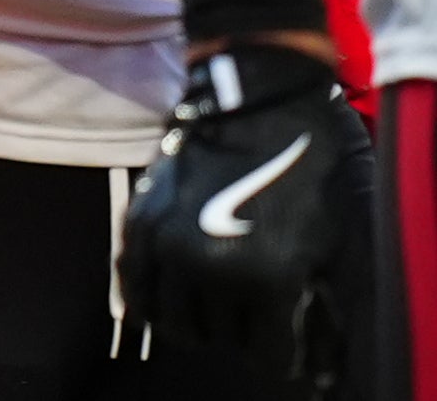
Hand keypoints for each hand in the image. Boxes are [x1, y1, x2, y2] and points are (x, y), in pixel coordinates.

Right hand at [121, 42, 366, 383]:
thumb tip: (309, 356)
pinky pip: (132, 283)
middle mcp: (211, 270)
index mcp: (267, 280)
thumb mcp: (329, 244)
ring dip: (193, 321)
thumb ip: (314, 305)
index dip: (280, 352)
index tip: (281, 339)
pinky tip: (164, 297)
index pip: (269, 355)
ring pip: (172, 322)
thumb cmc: (304, 171)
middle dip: (235, 335)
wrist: (257, 104)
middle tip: (246, 317)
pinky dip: (148, 299)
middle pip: (217, 340)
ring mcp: (169, 245)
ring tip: (208, 307)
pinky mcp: (140, 221)